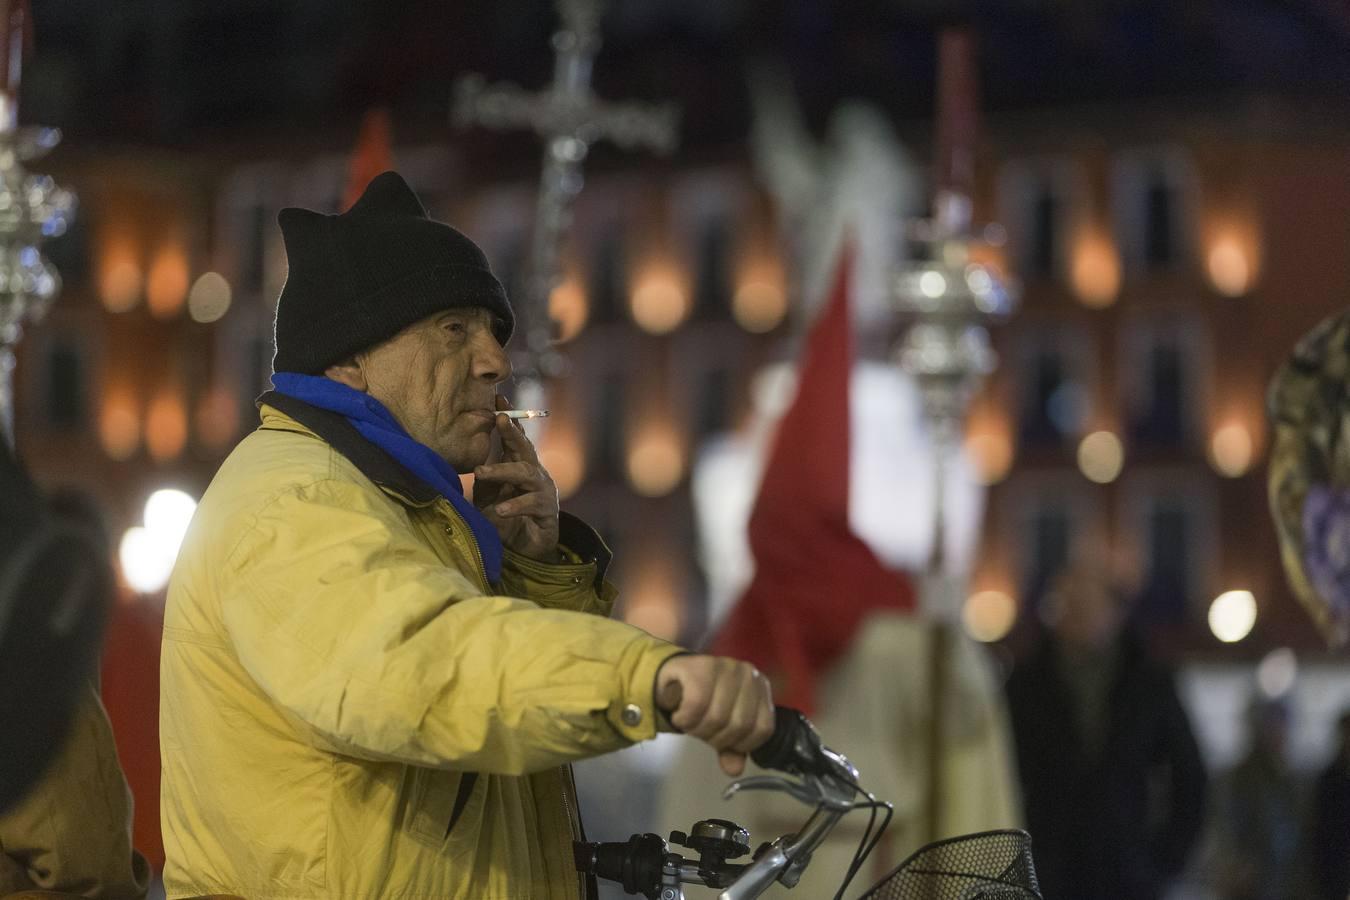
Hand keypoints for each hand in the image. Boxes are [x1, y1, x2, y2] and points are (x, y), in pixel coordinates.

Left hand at [473, 396, 559, 560]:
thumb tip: (473, 460)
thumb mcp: (489, 495)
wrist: (525, 551)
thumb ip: (485, 477)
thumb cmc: (505, 518)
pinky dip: (514, 506)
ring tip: (480, 473)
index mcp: (519, 466)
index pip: (514, 439)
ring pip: (526, 474)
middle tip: (499, 418)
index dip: (507, 420)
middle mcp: (534, 474)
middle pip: (525, 448)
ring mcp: (543, 491)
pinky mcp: (548, 512)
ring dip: (503, 471)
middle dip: (512, 432)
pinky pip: (532, 504)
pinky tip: (500, 511)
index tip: (497, 399)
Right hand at [654, 654, 774, 775]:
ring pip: (717, 717)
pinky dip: (685, 718)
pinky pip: (696, 704)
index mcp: (761, 689)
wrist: (673, 678)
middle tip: (700, 730)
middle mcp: (747, 674)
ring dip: (696, 729)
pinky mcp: (701, 665)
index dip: (741, 744)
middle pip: (739, 725)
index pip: (763, 729)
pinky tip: (680, 715)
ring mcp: (725, 665)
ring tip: (689, 721)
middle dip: (714, 737)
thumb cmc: (704, 703)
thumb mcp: (722, 730)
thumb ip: (732, 749)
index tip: (722, 741)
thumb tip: (734, 770)